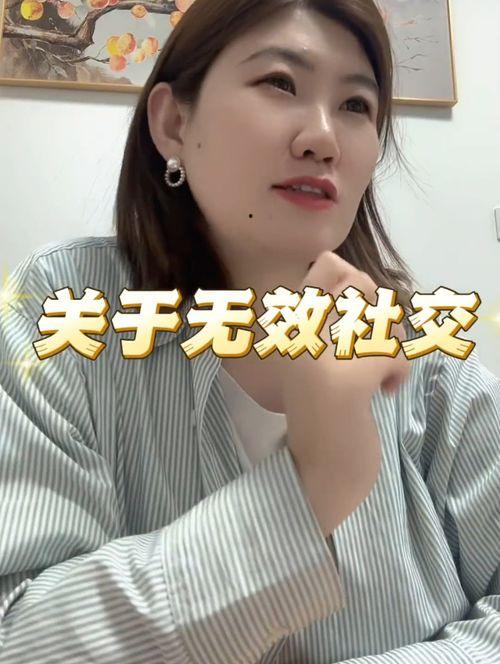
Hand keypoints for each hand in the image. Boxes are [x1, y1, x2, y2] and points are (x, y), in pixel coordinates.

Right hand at [283, 251, 409, 535]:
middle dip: (381, 316)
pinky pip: (392, 353)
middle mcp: (297, 333)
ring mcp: (318, 357)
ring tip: (378, 372)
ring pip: (382, 318)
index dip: (355, 283)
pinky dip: (398, 373)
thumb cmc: (326, 407)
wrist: (319, 469)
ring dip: (392, 346)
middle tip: (371, 349)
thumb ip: (334, 315)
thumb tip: (362, 279)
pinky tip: (384, 392)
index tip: (354, 320)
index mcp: (290, 322)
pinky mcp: (343, 385)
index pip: (328, 264)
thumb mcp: (322, 351)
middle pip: (362, 284)